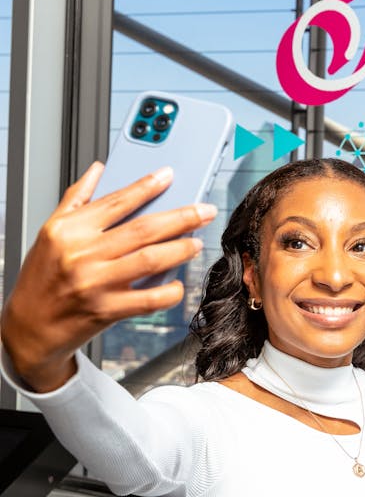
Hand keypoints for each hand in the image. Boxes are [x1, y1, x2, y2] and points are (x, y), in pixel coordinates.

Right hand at [0, 162, 217, 391]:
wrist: (28, 327)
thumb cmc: (42, 278)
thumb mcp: (51, 233)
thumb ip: (76, 198)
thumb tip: (98, 169)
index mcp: (69, 230)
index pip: (117, 201)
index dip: (147, 186)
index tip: (169, 176)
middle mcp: (82, 254)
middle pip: (143, 229)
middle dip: (181, 217)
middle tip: (204, 211)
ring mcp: (95, 284)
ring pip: (150, 260)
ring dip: (180, 249)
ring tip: (196, 242)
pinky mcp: (106, 311)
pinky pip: (148, 300)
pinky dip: (169, 291)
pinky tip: (178, 284)